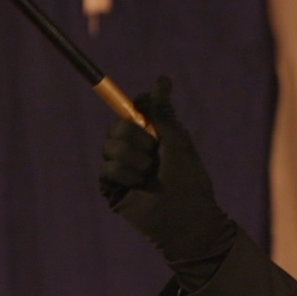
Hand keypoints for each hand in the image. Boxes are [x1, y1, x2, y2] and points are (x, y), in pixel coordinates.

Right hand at [99, 76, 236, 275]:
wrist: (185, 216)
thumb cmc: (188, 181)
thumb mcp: (177, 141)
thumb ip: (164, 112)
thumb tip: (162, 79)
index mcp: (154, 136)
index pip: (133, 110)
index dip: (137, 106)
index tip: (144, 107)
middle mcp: (136, 148)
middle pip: (118, 124)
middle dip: (138, 136)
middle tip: (155, 153)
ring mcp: (123, 166)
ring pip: (111, 144)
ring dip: (135, 159)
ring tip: (150, 176)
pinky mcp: (112, 185)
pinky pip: (108, 166)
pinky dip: (126, 174)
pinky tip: (139, 187)